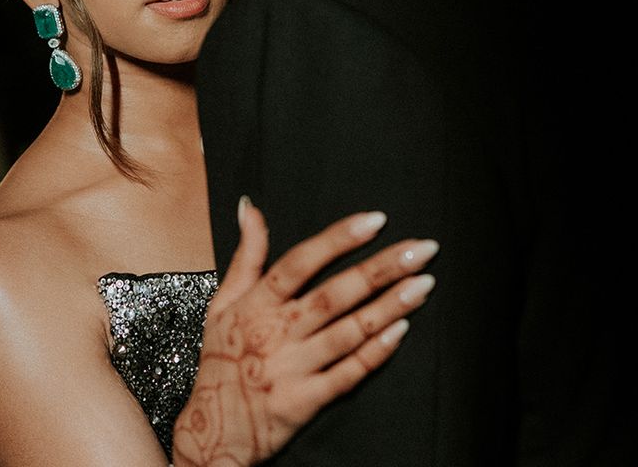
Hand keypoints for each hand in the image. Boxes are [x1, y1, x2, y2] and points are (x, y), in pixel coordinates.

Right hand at [171, 202, 437, 465]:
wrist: (213, 431)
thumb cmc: (221, 360)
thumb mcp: (222, 302)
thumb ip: (245, 254)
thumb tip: (250, 207)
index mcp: (256, 304)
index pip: (299, 262)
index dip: (337, 239)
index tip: (375, 220)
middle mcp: (276, 333)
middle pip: (334, 294)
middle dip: (380, 269)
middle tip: (420, 249)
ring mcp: (293, 369)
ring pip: (348, 332)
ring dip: (389, 307)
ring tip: (424, 283)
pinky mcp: (307, 402)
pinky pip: (348, 374)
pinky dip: (376, 352)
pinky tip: (402, 330)